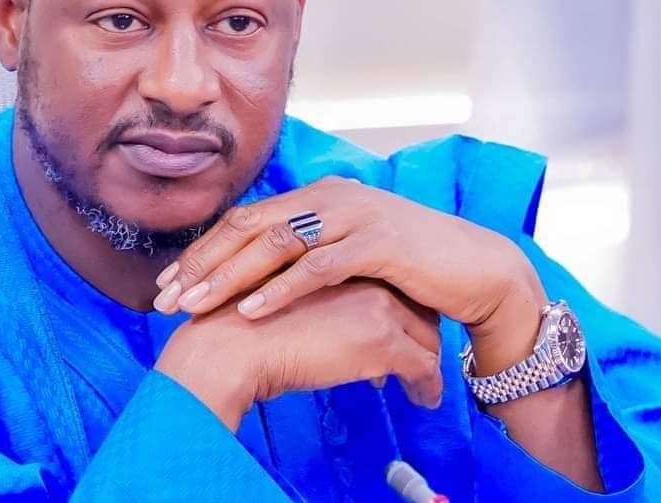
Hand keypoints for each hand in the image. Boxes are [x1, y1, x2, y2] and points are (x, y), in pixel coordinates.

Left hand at [154, 176, 547, 373]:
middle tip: (165, 298)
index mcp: (315, 196)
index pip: (244, 219)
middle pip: (248, 227)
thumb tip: (253, 275)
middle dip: (201, 264)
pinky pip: (316, 267)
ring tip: (194, 305)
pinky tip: (250, 310)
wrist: (475, 268)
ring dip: (228, 277)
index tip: (167, 282)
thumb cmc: (406, 266)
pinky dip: (279, 289)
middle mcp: (328, 197)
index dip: (202, 250)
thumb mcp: (347, 251)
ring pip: (274, 244)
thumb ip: (305, 252)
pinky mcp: (377, 244)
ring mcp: (352, 216)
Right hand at [155, 279, 442, 432]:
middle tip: (413, 358)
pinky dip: (427, 387)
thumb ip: (304, 294)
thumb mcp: (277, 292)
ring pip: (427, 336)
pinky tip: (421, 400)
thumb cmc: (240, 323)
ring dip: (428, 364)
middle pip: (415, 305)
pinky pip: (425, 368)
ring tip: (419, 385)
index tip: (392, 331)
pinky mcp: (383, 341)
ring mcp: (378, 305)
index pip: (388, 281)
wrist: (232, 345)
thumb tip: (321, 321)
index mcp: (341, 258)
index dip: (394, 308)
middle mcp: (365, 274)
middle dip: (418, 334)